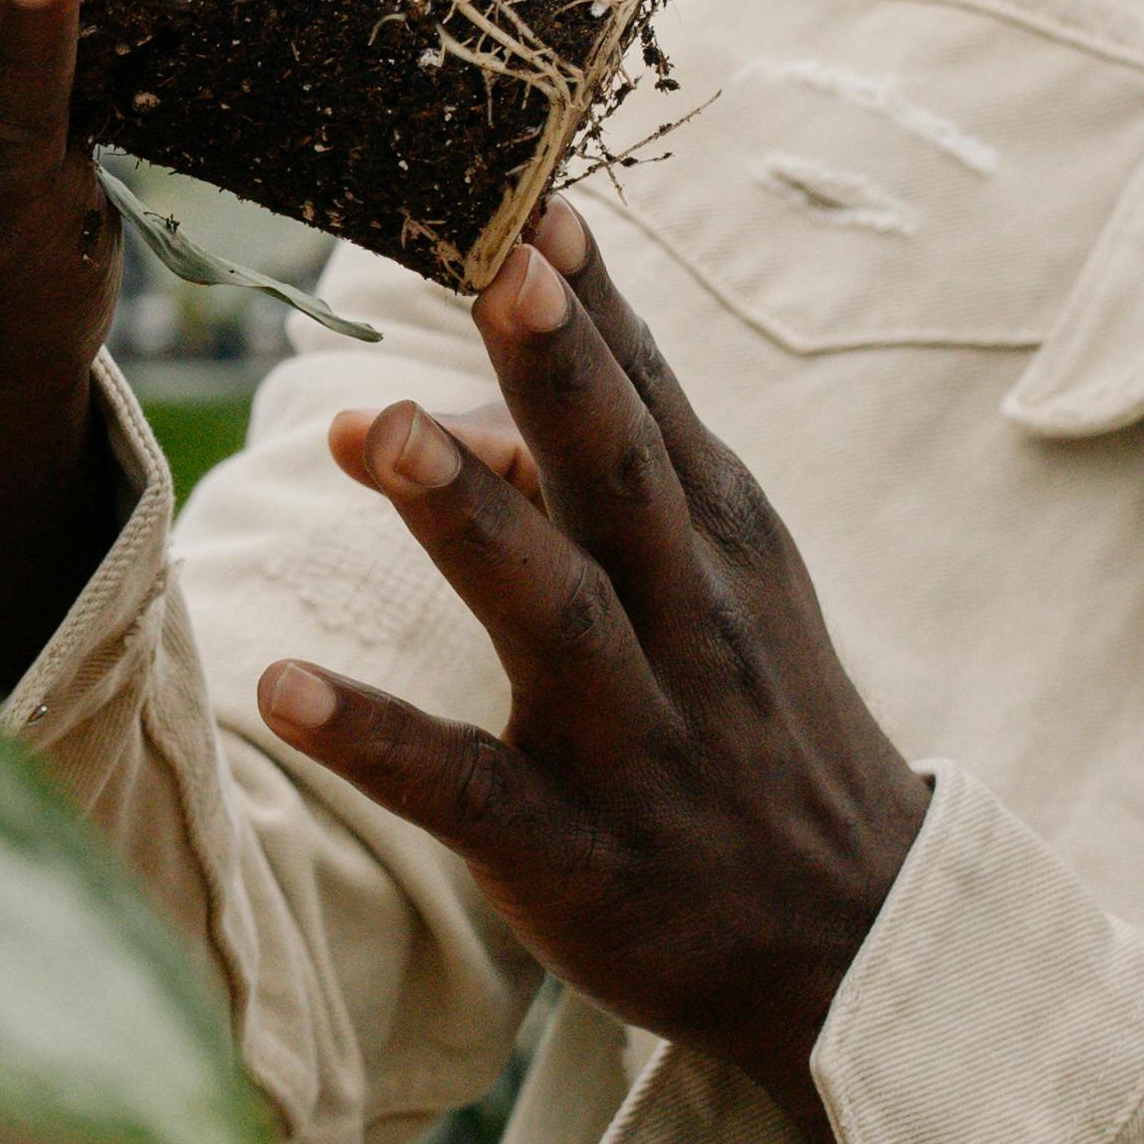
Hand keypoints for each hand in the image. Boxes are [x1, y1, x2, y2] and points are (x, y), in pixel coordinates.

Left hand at [252, 202, 932, 1133]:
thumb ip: (600, 486)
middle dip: (561, 373)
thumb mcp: (718, 590)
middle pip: (618, 481)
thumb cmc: (759, 728)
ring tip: (374, 426)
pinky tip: (285, 688)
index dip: (597, 305)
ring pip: (551, 613)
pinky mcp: (574, 852)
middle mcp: (684, 624)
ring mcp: (633, 739)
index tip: (536, 199)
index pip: (650, 403)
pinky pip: (467, 790)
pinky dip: (380, 736)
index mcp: (716, 545)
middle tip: (496, 269)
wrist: (857, 943)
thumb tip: (468, 408)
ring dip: (466, 517)